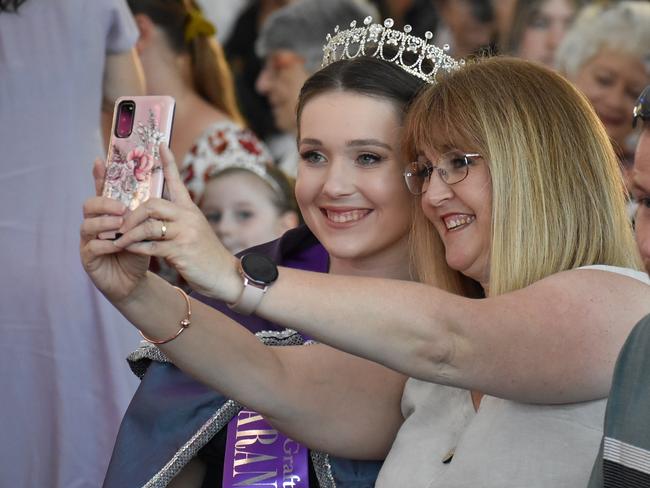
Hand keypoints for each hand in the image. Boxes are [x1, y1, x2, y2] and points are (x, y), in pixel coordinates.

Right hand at [80, 160, 150, 302]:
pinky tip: (116, 245)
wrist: (135, 282)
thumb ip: (148, 211)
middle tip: (122, 208)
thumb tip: (163, 183)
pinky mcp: (88, 258)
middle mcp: (95, 224)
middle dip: (105, 204)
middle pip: (90, 205)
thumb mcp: (147, 229)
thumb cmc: (140, 251)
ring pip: (87, 225)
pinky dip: (104, 244)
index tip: (100, 160)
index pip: (103, 191)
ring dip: (105, 224)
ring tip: (121, 225)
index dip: (100, 176)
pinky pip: (91, 247)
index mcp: (109, 213)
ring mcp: (88, 240)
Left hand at [113, 146, 239, 299]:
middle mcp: (188, 217)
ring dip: (128, 234)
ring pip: (148, 226)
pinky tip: (128, 251)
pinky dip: (136, 249)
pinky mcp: (181, 251)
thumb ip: (177, 221)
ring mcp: (185, 233)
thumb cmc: (206, 255)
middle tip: (119, 225)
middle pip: (152, 204)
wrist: (225, 275)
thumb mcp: (194, 231)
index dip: (168, 162)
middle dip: (131, 214)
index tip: (160, 144)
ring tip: (118, 241)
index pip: (177, 181)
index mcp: (190, 210)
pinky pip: (150, 246)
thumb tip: (151, 216)